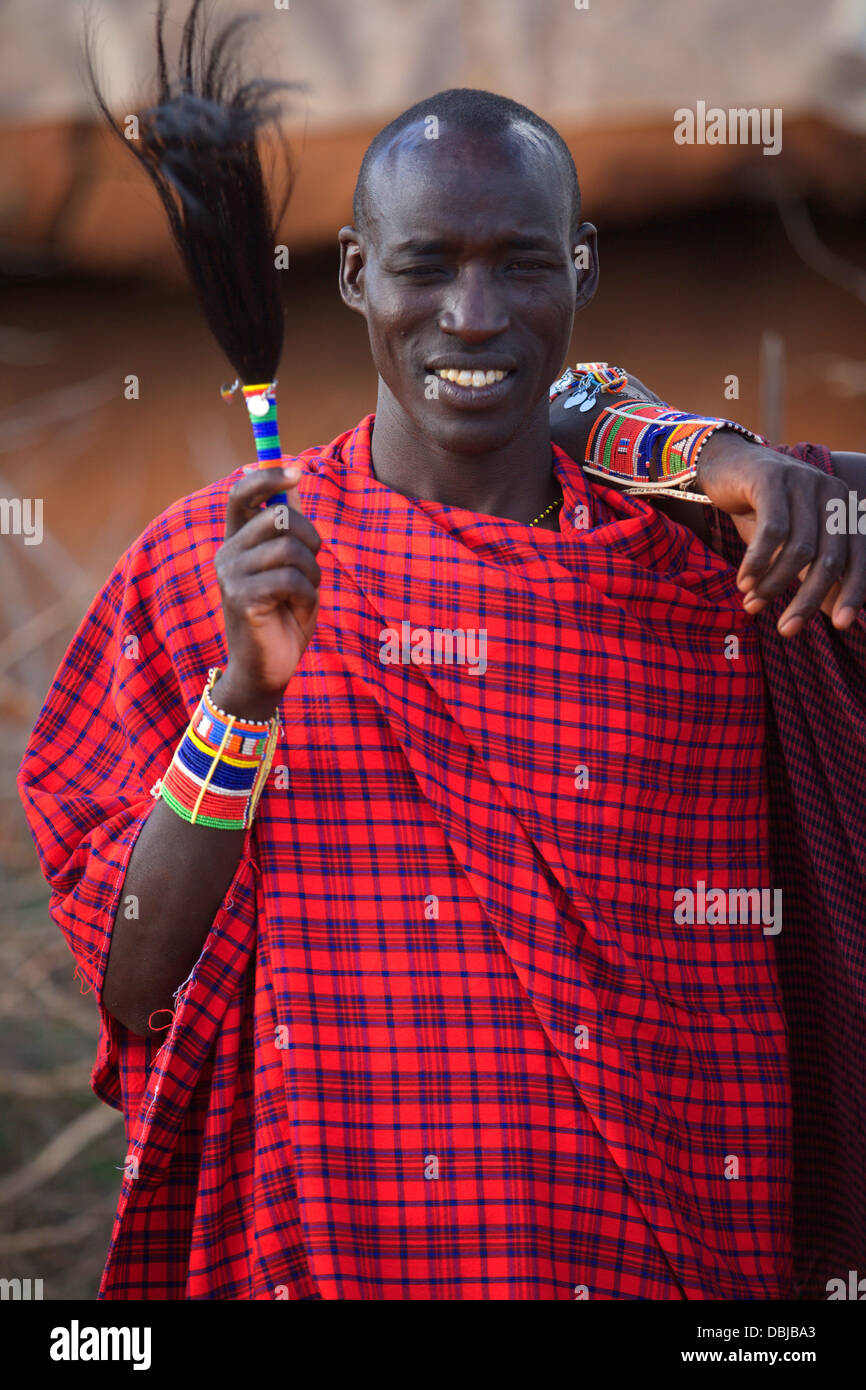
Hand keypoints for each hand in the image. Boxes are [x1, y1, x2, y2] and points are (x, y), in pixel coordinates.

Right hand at [212, 465, 320, 716]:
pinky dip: (307, 595)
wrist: (267, 671)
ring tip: (304, 595)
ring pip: (291, 549)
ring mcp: (231, 576)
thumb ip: (288, 530)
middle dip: (311, 538)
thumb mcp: (290, 568)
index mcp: (237, 542)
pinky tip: (297, 610)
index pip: (241, 494)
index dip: (268, 477)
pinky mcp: (243, 599)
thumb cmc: (283, 618)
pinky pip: (291, 579)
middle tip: (314, 565)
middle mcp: (227, 553)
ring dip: (312, 573)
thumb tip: (293, 480)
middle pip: (280, 516)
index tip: (297, 471)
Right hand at [696, 432, 865, 636]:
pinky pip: (772, 531)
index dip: (853, 592)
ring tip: (752, 605)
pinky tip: (743, 583)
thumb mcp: (794, 546)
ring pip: (798, 549)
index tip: (840, 626)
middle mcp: (832, 494)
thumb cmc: (765, 513)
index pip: (858, 558)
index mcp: (845, 510)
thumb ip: (817, 575)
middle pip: (829, 559)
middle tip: (787, 630)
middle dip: (807, 599)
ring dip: (774, 585)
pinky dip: (757, 563)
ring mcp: (804, 483)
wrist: (728, 466)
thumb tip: (839, 617)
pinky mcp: (773, 479)